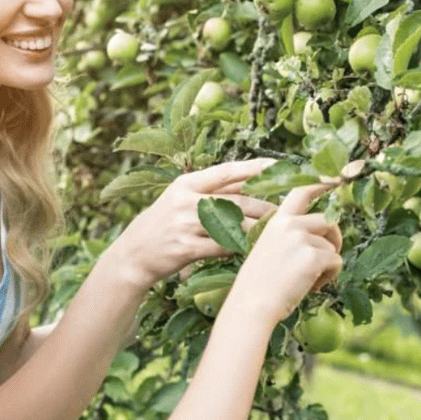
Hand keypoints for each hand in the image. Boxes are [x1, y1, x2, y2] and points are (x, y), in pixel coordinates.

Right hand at [107, 158, 279, 287]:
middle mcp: (186, 200)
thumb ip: (212, 191)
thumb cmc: (163, 224)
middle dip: (265, 207)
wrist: (133, 255)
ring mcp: (186, 224)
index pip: (226, 171)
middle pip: (237, 201)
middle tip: (287, 211)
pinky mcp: (187, 248)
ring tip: (275, 231)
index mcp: (186, 183)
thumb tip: (250, 179)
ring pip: (234, 224)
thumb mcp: (180, 198)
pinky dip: (241, 247)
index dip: (254, 168)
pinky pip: (224, 247)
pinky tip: (253, 250)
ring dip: (257, 229)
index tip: (280, 165)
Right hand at [227, 183, 343, 323]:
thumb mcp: (269, 251)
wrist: (251, 306)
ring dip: (327, 265)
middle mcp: (289, 224)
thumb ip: (290, 239)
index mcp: (277, 221)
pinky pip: (336, 261)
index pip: (301, 191)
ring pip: (332, 246)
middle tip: (324, 262)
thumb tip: (321, 239)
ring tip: (308, 281)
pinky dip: (329, 277)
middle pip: (328, 220)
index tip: (336, 178)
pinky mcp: (313, 256)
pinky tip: (311, 287)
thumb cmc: (258, 286)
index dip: (321, 183)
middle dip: (333, 240)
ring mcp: (302, 238)